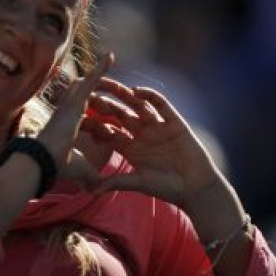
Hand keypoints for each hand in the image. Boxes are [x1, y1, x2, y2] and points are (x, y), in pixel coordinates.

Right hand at [36, 53, 113, 190]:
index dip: (98, 113)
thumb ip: (90, 175)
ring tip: (111, 57)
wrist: (45, 159)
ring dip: (100, 72)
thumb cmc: (58, 164)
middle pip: (88, 93)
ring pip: (89, 82)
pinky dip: (101, 68)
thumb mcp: (81, 169)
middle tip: (111, 78)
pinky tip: (111, 56)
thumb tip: (96, 190)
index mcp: (71, 125)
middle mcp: (71, 110)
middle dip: (99, 86)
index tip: (108, 114)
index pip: (87, 114)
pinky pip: (92, 80)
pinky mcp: (76, 99)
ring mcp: (72, 103)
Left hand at [82, 79, 220, 202]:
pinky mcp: (174, 121)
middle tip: (90, 93)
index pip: (109, 132)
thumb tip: (91, 191)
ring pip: (137, 106)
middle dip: (106, 104)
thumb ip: (116, 182)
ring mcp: (157, 127)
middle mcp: (141, 135)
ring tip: (110, 85)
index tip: (79, 117)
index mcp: (130, 148)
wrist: (196, 187)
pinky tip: (136, 91)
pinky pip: (160, 104)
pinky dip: (149, 96)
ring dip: (124, 95)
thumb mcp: (138, 182)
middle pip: (120, 115)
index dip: (95, 124)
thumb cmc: (167, 188)